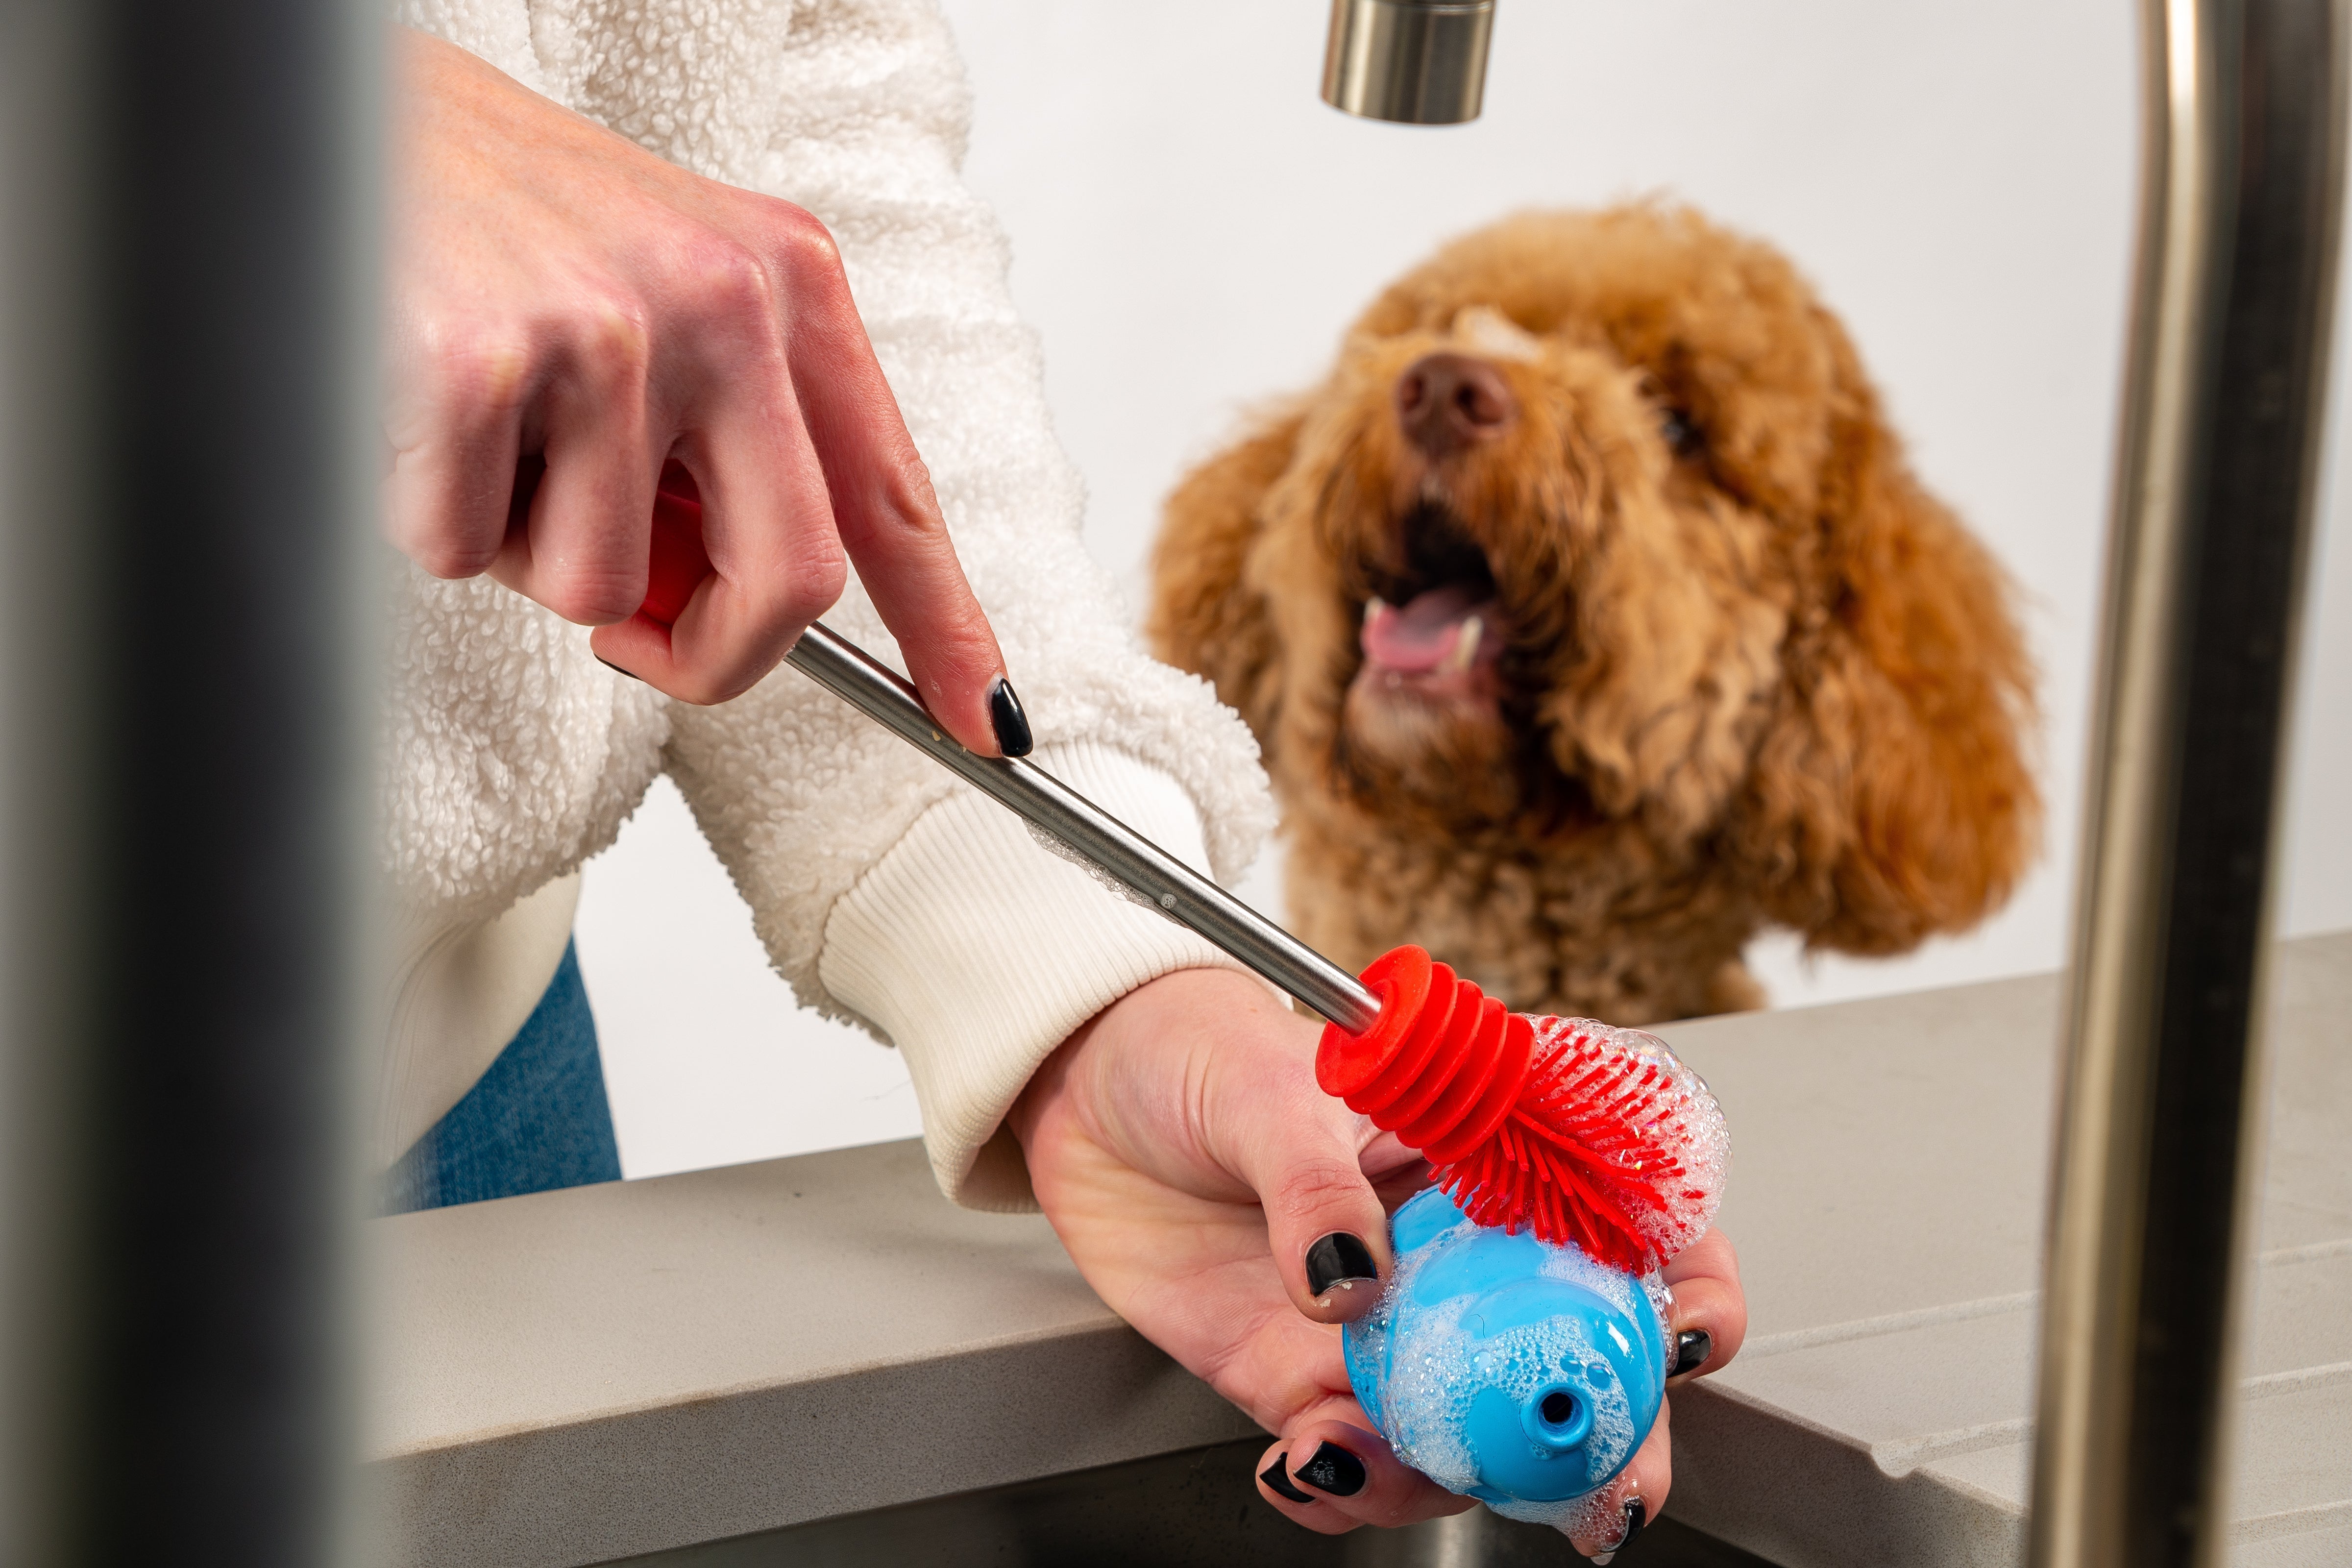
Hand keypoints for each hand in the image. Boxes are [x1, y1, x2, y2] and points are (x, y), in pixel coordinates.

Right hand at [383, 29, 1007, 733]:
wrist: (330, 104)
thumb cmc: (506, 221)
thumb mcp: (664, 307)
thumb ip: (722, 453)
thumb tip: (715, 613)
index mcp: (789, 283)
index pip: (893, 495)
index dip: (948, 628)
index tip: (987, 722)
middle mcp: (723, 300)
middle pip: (789, 580)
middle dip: (714, 653)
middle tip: (642, 640)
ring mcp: (608, 330)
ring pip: (598, 588)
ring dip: (529, 548)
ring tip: (492, 432)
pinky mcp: (484, 364)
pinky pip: (468, 552)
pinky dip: (432, 517)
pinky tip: (416, 409)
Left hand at [1009, 968, 1745, 1549]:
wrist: (1081, 1085)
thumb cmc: (1194, 1043)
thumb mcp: (1265, 1083)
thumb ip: (1315, 1180)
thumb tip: (1350, 1280)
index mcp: (1488, 1149)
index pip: (1625, 1216)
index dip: (1684, 1279)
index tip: (1686, 1334)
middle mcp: (1460, 1249)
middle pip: (1571, 1352)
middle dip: (1602, 1436)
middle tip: (1600, 1493)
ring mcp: (1389, 1321)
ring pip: (1468, 1427)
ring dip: (1445, 1474)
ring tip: (1359, 1458)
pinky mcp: (1303, 1373)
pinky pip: (1351, 1451)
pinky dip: (1342, 1482)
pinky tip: (1303, 1468)